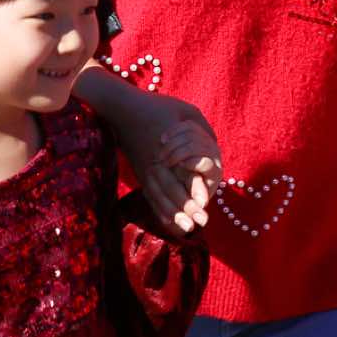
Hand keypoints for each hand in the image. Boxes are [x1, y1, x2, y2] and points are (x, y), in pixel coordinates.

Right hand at [106, 89, 221, 231]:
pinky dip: (159, 209)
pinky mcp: (141, 172)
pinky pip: (149, 194)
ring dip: (173, 214)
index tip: (203, 203)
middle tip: (199, 224)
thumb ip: (201, 129)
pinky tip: (169, 222)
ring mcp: (146, 168)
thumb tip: (213, 146)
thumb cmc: (158, 107)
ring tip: (187, 229)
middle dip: (184, 208)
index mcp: (169, 146)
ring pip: (159, 195)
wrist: (123, 108)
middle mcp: (156, 161)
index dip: (192, 188)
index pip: (182, 171)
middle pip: (169, 188)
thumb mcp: (186, 112)